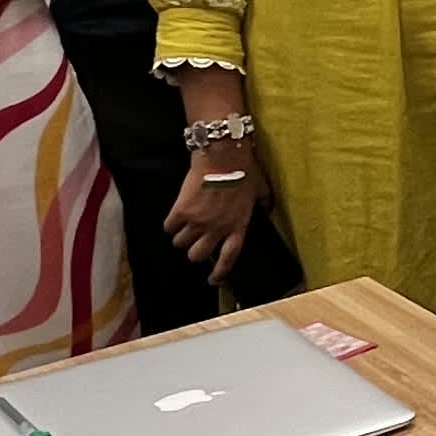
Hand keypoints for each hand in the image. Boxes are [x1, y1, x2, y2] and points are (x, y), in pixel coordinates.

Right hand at [164, 135, 269, 286]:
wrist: (224, 156)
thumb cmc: (244, 171)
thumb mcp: (260, 191)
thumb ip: (263, 204)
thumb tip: (267, 207)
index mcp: (237, 227)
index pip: (228, 258)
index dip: (219, 272)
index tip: (213, 279)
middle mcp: (217, 229)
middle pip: (197, 256)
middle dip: (194, 252)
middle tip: (194, 242)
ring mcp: (198, 222)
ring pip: (180, 243)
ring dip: (181, 237)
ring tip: (185, 226)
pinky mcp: (181, 211)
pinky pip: (168, 227)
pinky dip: (170, 224)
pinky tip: (175, 217)